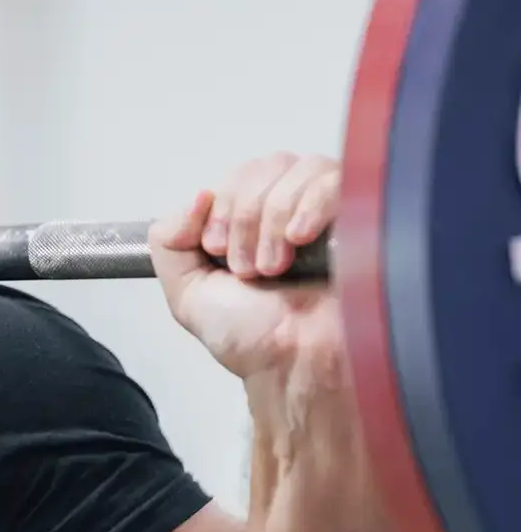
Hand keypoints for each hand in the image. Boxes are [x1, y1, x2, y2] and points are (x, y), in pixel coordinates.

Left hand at [148, 152, 344, 379]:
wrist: (297, 364)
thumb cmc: (254, 338)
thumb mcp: (187, 292)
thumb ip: (169, 241)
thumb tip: (199, 196)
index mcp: (253, 221)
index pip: (237, 175)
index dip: (222, 207)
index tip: (218, 251)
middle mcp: (292, 209)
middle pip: (263, 167)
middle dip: (244, 218)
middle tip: (247, 268)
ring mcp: (329, 209)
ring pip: (296, 170)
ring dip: (273, 223)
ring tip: (275, 268)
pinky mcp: (363, 214)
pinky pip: (333, 179)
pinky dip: (309, 206)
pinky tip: (300, 240)